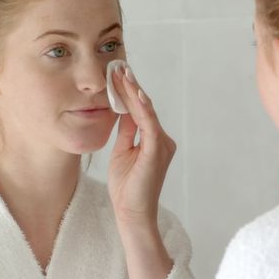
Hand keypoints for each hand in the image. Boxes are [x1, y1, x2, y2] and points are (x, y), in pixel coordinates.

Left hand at [106, 64, 176, 229]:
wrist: (131, 213)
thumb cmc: (126, 188)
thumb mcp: (123, 152)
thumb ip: (127, 132)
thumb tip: (122, 111)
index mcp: (153, 140)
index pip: (140, 110)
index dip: (129, 92)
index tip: (117, 74)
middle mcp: (162, 139)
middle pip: (144, 107)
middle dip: (130, 86)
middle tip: (119, 66)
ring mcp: (161, 144)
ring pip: (146, 112)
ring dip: (133, 91)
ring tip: (122, 73)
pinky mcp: (157, 150)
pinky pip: (149, 124)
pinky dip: (142, 108)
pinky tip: (135, 93)